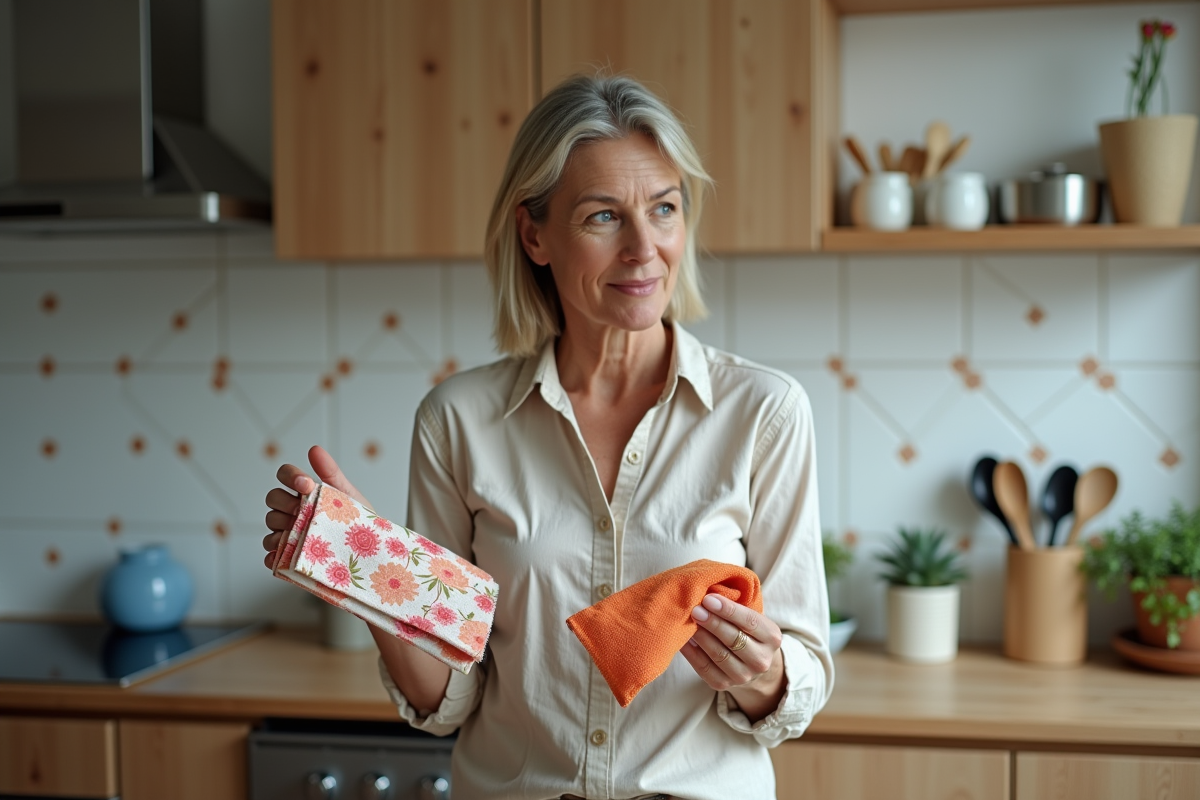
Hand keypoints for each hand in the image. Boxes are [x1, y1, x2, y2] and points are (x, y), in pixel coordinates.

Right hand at [261, 445, 366, 569]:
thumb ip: (330, 472)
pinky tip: (288, 557)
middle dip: (285, 502)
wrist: (369, 552)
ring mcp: (287, 532)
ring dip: (282, 527)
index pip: (285, 474)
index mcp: (305, 492)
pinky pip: (270, 554)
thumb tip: (314, 449)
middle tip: (303, 511)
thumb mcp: (347, 495)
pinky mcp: (286, 556)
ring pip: (270, 524)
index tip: (307, 484)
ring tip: (301, 534)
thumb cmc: (356, 521)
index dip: (290, 476)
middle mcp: (291, 510)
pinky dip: (275, 555)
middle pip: (273, 498)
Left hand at [681, 593, 785, 718]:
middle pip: (733, 639)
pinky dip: (691, 652)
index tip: (709, 598)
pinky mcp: (723, 684)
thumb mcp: (752, 617)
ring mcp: (743, 676)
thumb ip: (737, 606)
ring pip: (718, 654)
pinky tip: (683, 638)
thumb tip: (707, 592)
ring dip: (701, 636)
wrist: (752, 663)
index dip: (728, 610)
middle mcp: (761, 660)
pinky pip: (704, 668)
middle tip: (696, 609)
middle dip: (712, 622)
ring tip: (688, 621)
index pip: (750, 621)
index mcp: (771, 637)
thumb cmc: (747, 631)